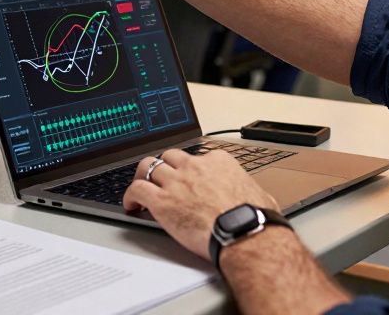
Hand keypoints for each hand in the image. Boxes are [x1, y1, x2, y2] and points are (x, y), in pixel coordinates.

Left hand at [123, 149, 278, 260]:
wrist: (243, 232)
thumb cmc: (253, 218)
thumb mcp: (257, 193)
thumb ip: (247, 189)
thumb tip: (255, 196)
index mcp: (218, 162)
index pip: (197, 157)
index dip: (189, 169)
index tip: (188, 177)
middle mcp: (194, 166)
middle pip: (170, 157)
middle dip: (164, 166)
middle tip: (161, 178)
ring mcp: (176, 182)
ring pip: (148, 166)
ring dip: (143, 175)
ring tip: (141, 185)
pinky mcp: (162, 201)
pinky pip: (137, 189)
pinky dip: (131, 195)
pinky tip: (132, 204)